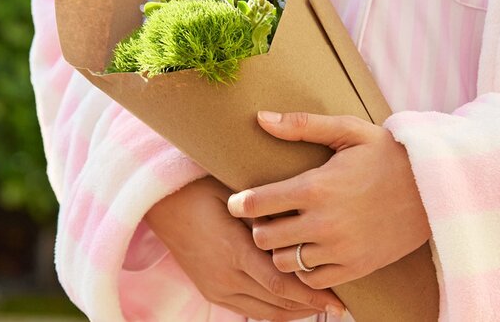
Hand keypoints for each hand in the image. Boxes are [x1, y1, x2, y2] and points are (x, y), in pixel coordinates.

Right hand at [147, 177, 345, 319]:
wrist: (161, 202)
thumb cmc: (202, 189)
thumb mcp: (237, 197)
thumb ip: (268, 216)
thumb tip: (306, 225)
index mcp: (233, 250)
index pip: (280, 284)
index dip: (311, 296)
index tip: (338, 300)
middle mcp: (225, 276)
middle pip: (277, 304)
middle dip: (310, 306)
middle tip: (338, 304)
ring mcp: (216, 287)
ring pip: (264, 313)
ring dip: (293, 313)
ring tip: (319, 306)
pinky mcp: (210, 291)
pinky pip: (247, 311)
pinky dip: (273, 311)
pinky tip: (290, 304)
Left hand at [226, 111, 430, 289]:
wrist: (436, 187)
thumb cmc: (388, 155)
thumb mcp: (349, 131)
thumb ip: (302, 125)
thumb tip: (260, 118)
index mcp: (315, 187)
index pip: (255, 204)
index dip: (240, 203)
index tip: (240, 201)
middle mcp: (324, 223)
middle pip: (263, 239)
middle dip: (258, 227)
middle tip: (266, 218)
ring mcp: (340, 249)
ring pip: (284, 263)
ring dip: (279, 250)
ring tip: (288, 235)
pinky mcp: (356, 267)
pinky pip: (312, 280)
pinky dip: (305, 269)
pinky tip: (309, 251)